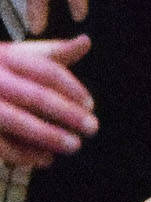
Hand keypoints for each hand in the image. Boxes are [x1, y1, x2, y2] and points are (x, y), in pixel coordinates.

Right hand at [0, 37, 94, 168]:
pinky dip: (23, 153)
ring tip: (74, 146)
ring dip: (47, 136)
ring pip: (16, 121)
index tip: (90, 106)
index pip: (46, 71)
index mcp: (7, 57)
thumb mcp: (18, 55)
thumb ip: (51, 53)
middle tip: (92, 128)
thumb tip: (86, 41)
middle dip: (66, 113)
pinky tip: (45, 159)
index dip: (71, 88)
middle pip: (35, 96)